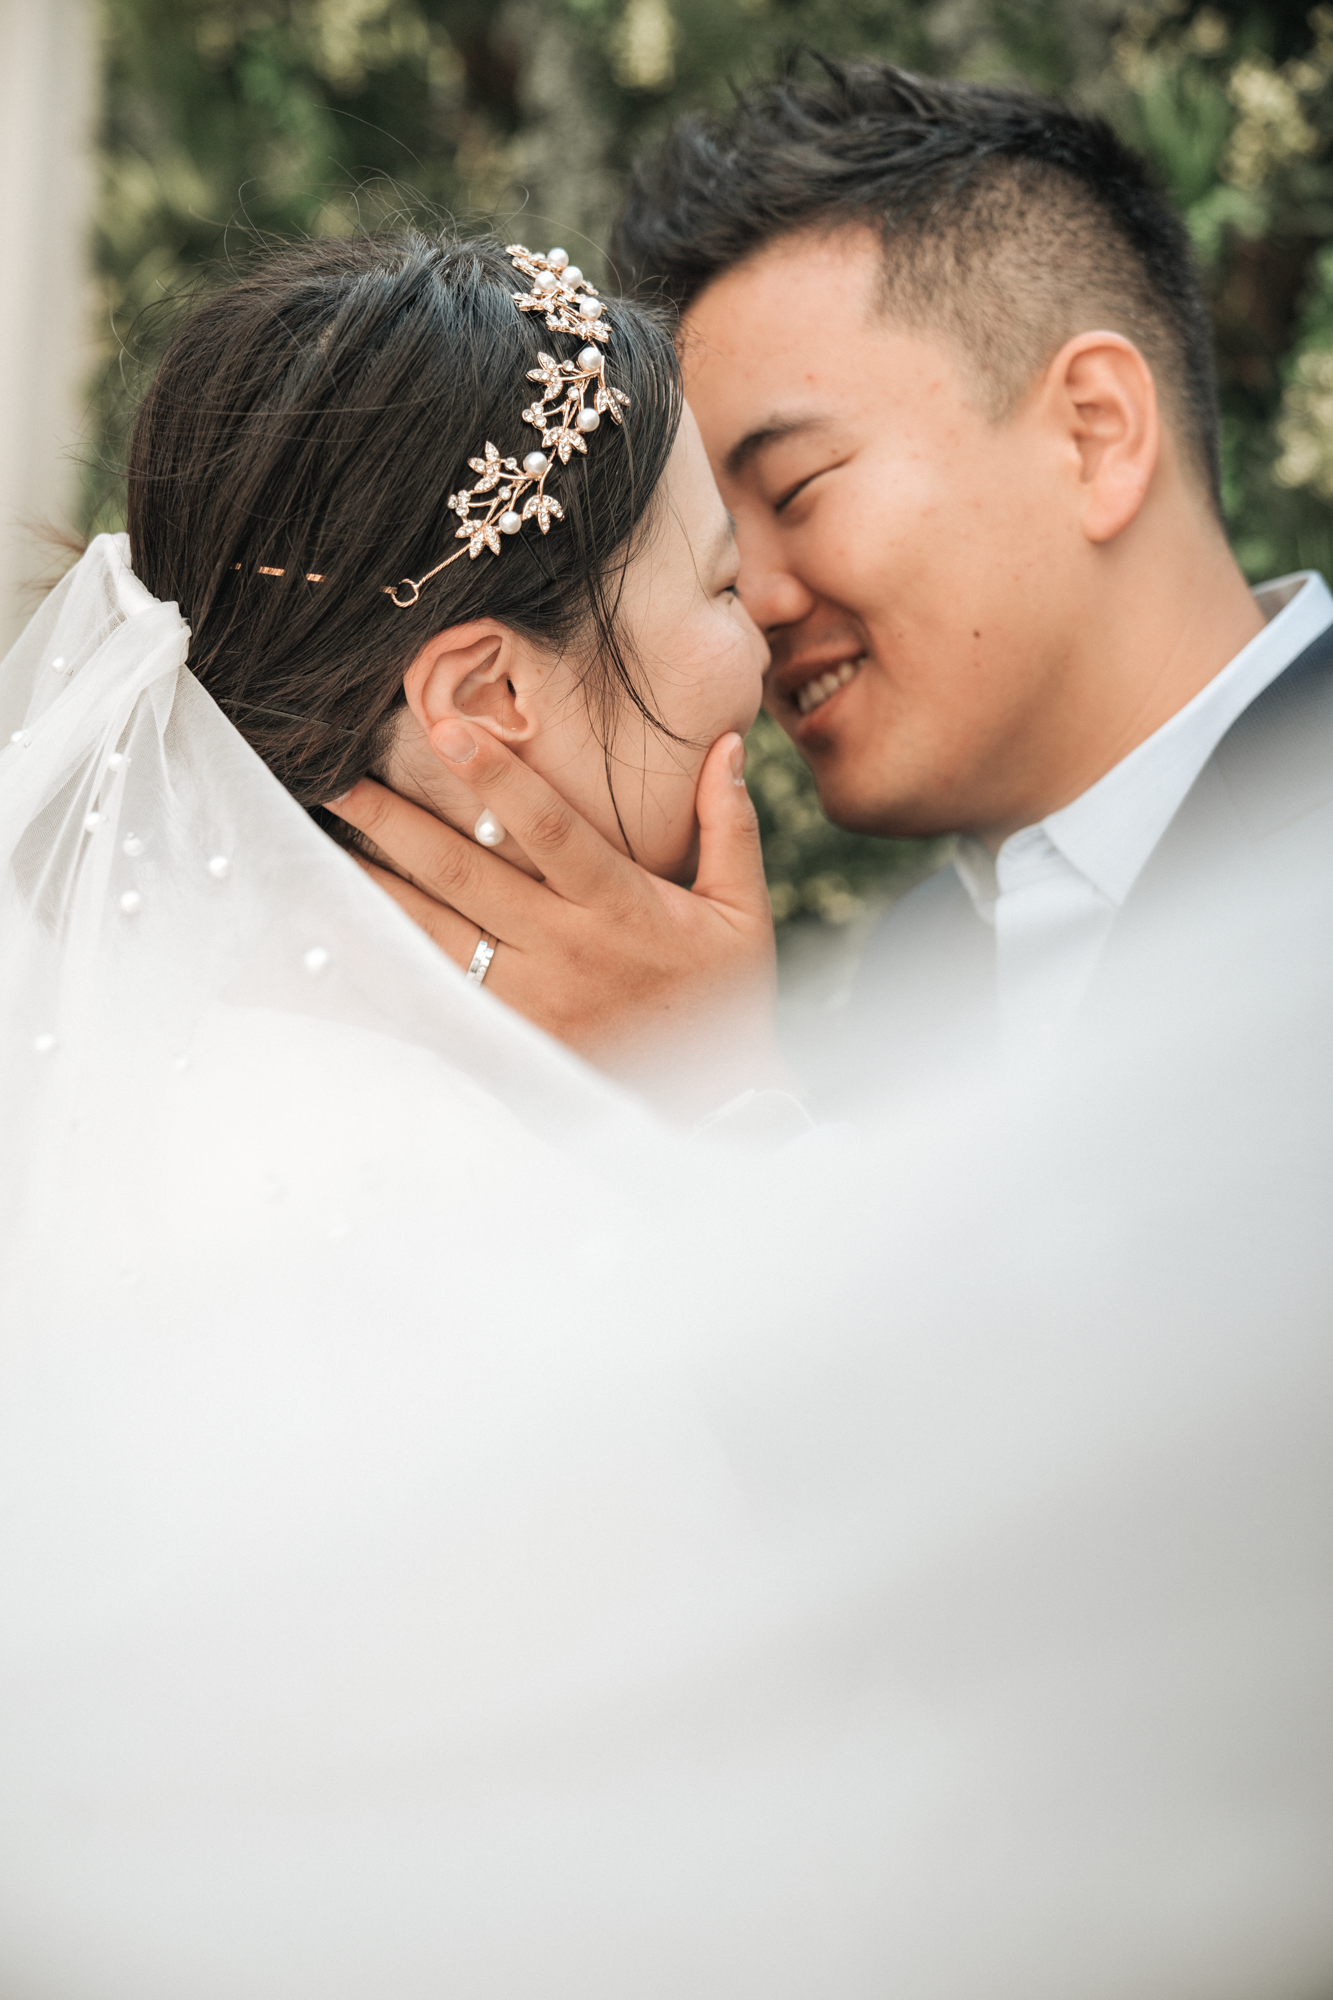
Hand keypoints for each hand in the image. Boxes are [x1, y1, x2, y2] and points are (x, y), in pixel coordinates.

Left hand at [328, 724, 790, 1112]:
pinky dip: (375, 974)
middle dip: (394, 822)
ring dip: (369, 887)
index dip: (498, 779)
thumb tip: (729, 741)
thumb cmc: (726, 1001)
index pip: (550, 829)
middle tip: (334, 777)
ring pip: (431, 934)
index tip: (445, 730)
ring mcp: (526, 1001)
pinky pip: (427, 1001)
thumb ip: (729, 825)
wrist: (715, 1110)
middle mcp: (563, 950)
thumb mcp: (743, 913)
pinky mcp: (502, 1042)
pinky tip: (330, 944)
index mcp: (620, 906)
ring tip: (314, 844)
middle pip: (465, 874)